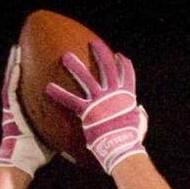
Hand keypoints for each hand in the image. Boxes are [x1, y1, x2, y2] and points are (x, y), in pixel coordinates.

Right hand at [0, 45, 53, 176]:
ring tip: (17, 48)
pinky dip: (13, 76)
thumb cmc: (38, 153)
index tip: (38, 59)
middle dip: (21, 63)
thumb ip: (65, 124)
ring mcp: (12, 108)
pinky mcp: (9, 111)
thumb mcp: (55, 134)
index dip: (32, 74)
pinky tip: (16, 63)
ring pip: (12, 80)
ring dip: (14, 64)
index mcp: (27, 111)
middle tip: (23, 46)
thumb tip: (86, 123)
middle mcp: (18, 107)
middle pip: (20, 79)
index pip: (30, 88)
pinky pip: (11, 89)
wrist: (22, 162)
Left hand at [45, 39, 147, 174]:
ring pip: (87, 78)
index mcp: (127, 96)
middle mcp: (114, 93)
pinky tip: (48, 88)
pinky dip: (59, 94)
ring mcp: (100, 100)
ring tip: (66, 56)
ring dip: (76, 66)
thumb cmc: (131, 139)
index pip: (127, 74)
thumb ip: (140, 115)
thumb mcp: (139, 123)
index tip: (118, 55)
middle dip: (100, 53)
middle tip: (92, 42)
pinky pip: (71, 100)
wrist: (122, 147)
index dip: (123, 64)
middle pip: (107, 67)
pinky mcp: (88, 111)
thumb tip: (141, 113)